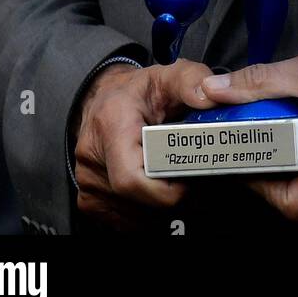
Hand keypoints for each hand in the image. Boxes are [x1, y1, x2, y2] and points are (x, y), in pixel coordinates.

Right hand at [73, 59, 217, 228]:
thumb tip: (210, 96)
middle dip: (172, 197)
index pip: (133, 179)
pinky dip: (146, 215)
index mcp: (111, 125)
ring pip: (133, 217)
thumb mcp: (168, 75)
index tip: (190, 177)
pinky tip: (158, 192)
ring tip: (178, 182)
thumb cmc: (138, 91)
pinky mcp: (88, 199)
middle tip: (192, 178)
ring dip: (160, 209)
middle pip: (138, 202)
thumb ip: (191, 80)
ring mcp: (87, 182)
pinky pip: (124, 221)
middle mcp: (93, 157)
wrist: (105, 99)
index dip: (168, 189)